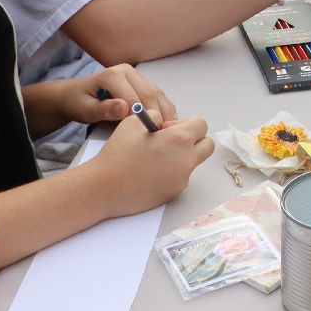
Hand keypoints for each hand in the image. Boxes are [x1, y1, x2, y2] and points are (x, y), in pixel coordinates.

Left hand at [63, 64, 176, 125]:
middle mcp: (128, 71)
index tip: (143, 134)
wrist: (75, 95)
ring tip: (165, 131)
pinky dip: (164, 109)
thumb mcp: (85, 109)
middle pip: (150, 94)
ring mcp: (137, 76)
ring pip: (157, 94)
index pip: (134, 98)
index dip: (141, 117)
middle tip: (157, 135)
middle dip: (156, 115)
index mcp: (114, 75)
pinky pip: (158, 96)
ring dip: (164, 113)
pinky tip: (165, 123)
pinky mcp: (142, 83)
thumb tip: (124, 109)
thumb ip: (103, 109)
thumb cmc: (78, 102)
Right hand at [87, 115, 213, 218]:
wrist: (104, 188)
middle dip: (193, 140)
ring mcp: (182, 179)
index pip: (201, 124)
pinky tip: (150, 173)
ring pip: (193, 162)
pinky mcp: (173, 194)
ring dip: (182, 156)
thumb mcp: (134, 122)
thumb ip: (155, 116)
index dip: (184, 123)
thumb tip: (163, 123)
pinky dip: (172, 172)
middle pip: (207, 145)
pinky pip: (181, 177)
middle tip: (169, 141)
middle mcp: (187, 160)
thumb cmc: (118, 153)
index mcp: (180, 139)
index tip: (165, 129)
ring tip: (155, 157)